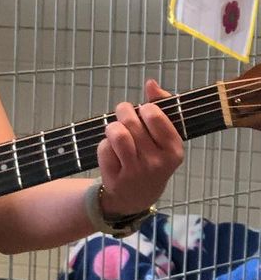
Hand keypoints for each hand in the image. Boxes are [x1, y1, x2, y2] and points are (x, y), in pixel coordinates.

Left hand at [97, 79, 183, 215]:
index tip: (144, 111)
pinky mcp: (116, 180)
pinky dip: (104, 145)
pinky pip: (104, 149)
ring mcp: (136, 173)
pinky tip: (111, 151)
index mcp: (174, 150)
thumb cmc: (153, 157)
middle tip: (123, 114)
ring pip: (116, 134)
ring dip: (112, 126)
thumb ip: (162, 105)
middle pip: (131, 122)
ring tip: (115, 129)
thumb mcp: (165, 136)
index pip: (154, 115)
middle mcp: (157, 163)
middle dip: (123, 111)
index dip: (144, 108)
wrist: (137, 196)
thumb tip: (151, 83)